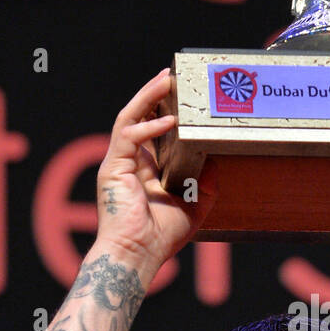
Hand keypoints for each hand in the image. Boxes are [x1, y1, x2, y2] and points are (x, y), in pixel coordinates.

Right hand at [95, 69, 217, 272]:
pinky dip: (148, 127)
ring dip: (148, 97)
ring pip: (130, 118)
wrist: (139, 255)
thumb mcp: (195, 204)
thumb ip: (205, 181)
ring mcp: (118, 163)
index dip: (164, 109)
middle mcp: (130, 162)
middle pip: (139, 116)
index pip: (153, 129)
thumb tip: (216, 158)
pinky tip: (167, 120)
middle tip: (171, 74)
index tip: (180, 93)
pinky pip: (129, 136)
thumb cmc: (161, 236)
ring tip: (165, 80)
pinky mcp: (113, 168)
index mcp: (145, 169)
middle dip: (154, 94)